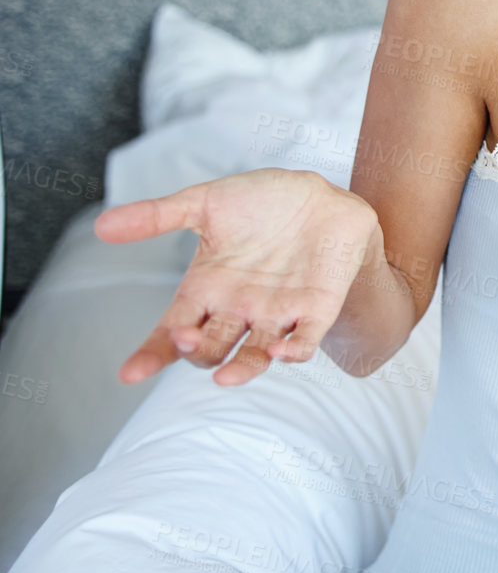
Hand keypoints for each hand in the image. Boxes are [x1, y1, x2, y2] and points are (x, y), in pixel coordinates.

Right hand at [96, 168, 383, 386]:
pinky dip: (293, 352)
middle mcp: (237, 310)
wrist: (321, 194)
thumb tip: (101, 226)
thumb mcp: (205, 203)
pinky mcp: (316, 311)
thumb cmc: (263, 200)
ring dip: (240, 370)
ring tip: (226, 378)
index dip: (151, 354)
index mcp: (206, 290)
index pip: (171, 332)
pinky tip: (280, 351)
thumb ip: (158, 216)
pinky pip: (303, 342)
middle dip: (194, 350)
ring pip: (252, 356)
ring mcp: (276, 314)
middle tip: (185, 338)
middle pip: (207, 348)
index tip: (131, 372)